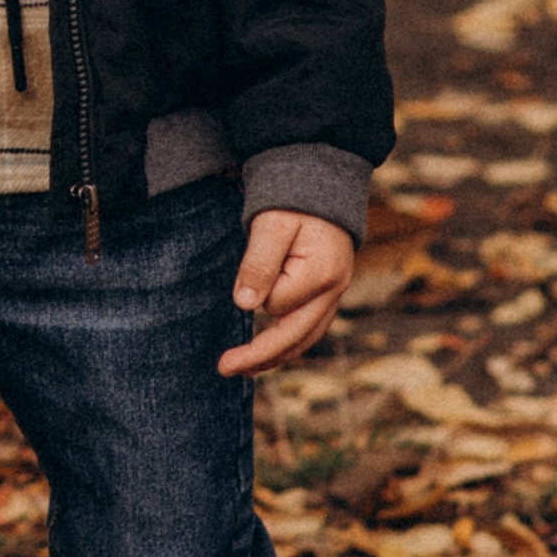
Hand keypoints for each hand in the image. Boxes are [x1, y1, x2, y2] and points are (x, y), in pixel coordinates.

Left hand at [219, 209, 354, 375]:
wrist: (321, 186)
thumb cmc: (294, 201)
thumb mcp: (272, 224)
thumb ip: (259, 263)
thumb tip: (245, 305)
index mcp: (322, 275)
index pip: (278, 302)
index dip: (257, 290)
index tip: (250, 267)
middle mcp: (334, 292)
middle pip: (295, 337)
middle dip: (259, 355)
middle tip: (223, 368)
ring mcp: (334, 297)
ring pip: (304, 339)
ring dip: (273, 357)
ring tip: (240, 369)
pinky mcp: (327, 296)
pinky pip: (308, 330)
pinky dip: (287, 344)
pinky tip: (266, 354)